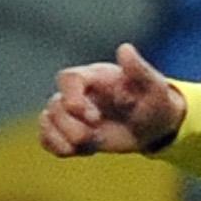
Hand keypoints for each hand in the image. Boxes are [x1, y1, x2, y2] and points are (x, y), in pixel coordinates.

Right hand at [41, 42, 185, 156]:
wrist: (154, 126)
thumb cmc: (154, 102)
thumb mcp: (154, 88)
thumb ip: (139, 70)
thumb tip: (125, 49)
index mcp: (95, 78)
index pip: (68, 79)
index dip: (73, 98)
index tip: (93, 117)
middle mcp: (78, 93)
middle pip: (55, 104)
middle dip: (71, 125)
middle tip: (94, 135)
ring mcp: (71, 113)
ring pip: (47, 120)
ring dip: (63, 138)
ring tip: (90, 144)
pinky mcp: (69, 132)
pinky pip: (46, 137)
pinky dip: (56, 146)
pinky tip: (79, 151)